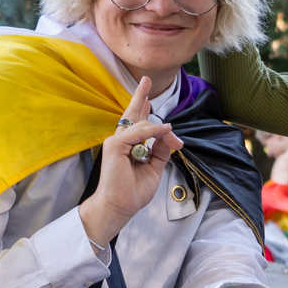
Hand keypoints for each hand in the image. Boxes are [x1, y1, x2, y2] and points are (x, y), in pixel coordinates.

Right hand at [79, 77, 183, 245]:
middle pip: (131, 115)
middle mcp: (120, 140)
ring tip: (172, 135)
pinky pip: (138, 132)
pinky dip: (153, 130)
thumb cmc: (132, 192)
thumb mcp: (154, 168)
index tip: (148, 100)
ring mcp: (116, 141)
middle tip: (145, 80)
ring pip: (142, 124)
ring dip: (160, 129)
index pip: (136, 124)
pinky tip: (164, 130)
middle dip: (140, 97)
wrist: (120, 206)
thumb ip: (161, 151)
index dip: (143, 110)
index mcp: (128, 146)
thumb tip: (169, 135)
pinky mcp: (115, 145)